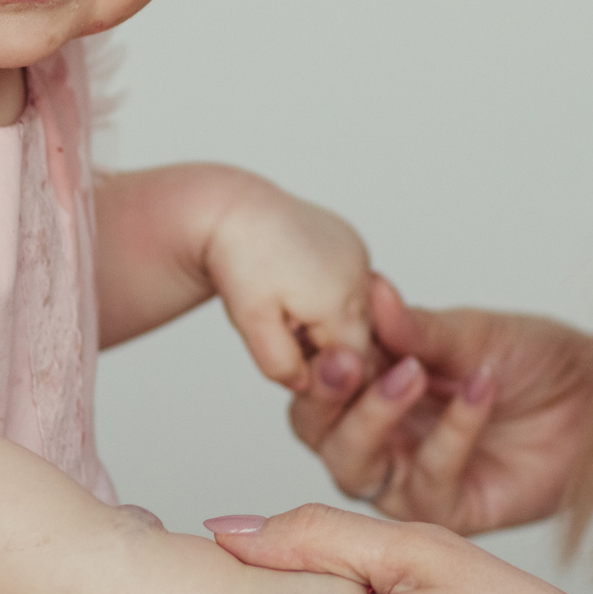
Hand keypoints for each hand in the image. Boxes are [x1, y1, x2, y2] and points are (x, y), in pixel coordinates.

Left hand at [205, 181, 374, 392]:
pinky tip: (296, 288)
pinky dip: (329, 298)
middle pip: (357, 339)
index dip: (323, 374)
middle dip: (324, 347)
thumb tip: (304, 384)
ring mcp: (359, 255)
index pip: (354, 366)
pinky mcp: (352, 243)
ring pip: (356, 314)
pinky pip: (351, 287)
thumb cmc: (239, 261)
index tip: (288, 359)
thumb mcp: (251, 322)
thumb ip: (280, 363)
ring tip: (286, 306)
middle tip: (282, 330)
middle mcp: (361, 275)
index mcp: (342, 301)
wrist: (231, 209)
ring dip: (326, 322)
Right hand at [293, 276, 592, 533]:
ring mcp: (410, 475)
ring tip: (413, 373)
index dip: (317, 358)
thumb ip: (419, 328)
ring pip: (354, 466)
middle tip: (351, 363)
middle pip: (317, 430)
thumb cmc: (537, 360)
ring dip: (375, 418)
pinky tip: (478, 390)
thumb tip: (372, 292)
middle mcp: (380, 435)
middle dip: (327, 398)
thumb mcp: (475, 332)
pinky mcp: (450, 510)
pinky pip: (428, 484)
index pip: (317, 378)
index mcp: (373, 383)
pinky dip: (451, 435)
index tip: (335, 330)